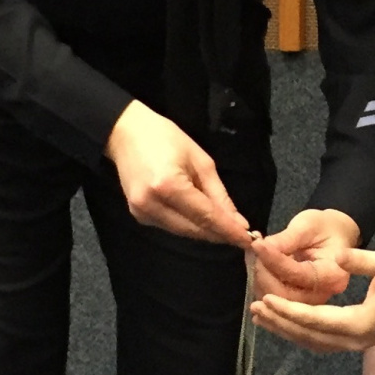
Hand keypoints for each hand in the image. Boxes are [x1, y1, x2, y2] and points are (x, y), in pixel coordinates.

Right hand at [105, 100, 251, 245]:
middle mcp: (153, 204)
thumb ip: (218, 194)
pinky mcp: (138, 216)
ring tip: (227, 229)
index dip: (228, 230)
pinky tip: (201, 220)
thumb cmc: (166, 138)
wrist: (125, 134)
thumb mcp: (200, 160)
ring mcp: (142, 213)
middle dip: (219, 234)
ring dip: (205, 232)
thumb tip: (237, 221)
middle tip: (243, 236)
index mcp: (169, 186)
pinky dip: (188, 225)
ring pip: (183, 232)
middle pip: (194, 229)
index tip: (249, 241)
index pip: (205, 216)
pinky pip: (170, 227)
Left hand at [249, 208, 359, 302]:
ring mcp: (309, 303)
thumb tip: (262, 247)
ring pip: (274, 302)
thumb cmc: (325, 227)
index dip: (274, 260)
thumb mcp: (308, 225)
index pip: (298, 274)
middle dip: (264, 273)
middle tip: (255, 250)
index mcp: (333, 275)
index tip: (257, 244)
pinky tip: (257, 266)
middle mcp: (322, 295)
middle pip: (285, 295)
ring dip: (258, 279)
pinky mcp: (296, 304)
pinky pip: (273, 303)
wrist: (334, 236)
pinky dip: (260, 284)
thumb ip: (287, 238)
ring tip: (254, 255)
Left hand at [251, 247, 374, 351]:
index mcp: (358, 324)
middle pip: (307, 336)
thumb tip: (338, 255)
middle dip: (279, 322)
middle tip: (253, 308)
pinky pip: (320, 340)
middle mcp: (353, 340)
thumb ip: (364, 260)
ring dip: (286, 329)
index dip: (288, 310)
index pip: (314, 320)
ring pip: (312, 342)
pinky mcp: (356, 339)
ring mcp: (354, 343)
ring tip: (261, 317)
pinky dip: (300, 332)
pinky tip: (287, 321)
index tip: (264, 299)